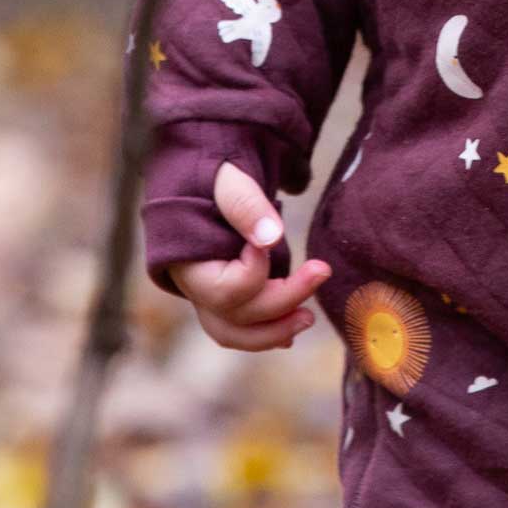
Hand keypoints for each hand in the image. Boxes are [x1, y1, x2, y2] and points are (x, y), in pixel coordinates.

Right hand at [164, 159, 332, 349]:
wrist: (208, 175)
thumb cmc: (215, 174)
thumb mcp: (228, 179)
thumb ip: (245, 204)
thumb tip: (271, 238)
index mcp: (186, 260)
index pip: (223, 289)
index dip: (254, 271)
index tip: (272, 239)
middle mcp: (195, 286)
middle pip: (234, 317)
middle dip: (279, 303)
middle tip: (321, 271)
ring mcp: (210, 295)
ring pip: (235, 332)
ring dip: (275, 330)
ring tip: (309, 317)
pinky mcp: (229, 294)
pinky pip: (244, 325)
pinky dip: (270, 328)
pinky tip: (297, 322)